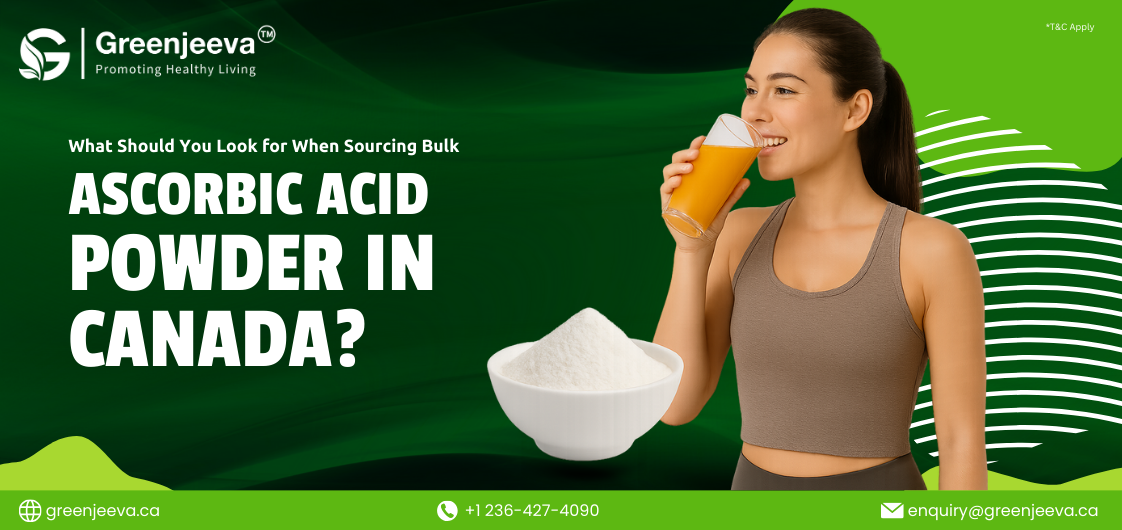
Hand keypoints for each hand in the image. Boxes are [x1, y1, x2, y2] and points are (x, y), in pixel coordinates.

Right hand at [660, 135, 749, 251]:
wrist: (700, 246)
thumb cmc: (709, 224)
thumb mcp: (724, 207)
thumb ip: (733, 195)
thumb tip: (747, 180)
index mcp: (692, 180)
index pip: (690, 158)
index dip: (694, 146)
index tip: (702, 139)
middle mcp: (680, 183)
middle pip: (677, 162)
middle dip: (685, 154)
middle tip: (696, 154)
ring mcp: (673, 193)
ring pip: (669, 173)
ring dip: (677, 167)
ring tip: (689, 167)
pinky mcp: (667, 205)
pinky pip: (665, 190)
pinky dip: (669, 184)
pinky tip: (677, 182)